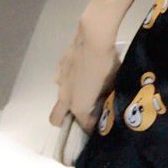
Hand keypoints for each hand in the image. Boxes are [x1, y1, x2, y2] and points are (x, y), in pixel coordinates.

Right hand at [50, 19, 121, 134]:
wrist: (93, 39)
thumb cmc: (106, 65)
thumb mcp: (112, 84)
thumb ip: (107, 96)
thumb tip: (107, 100)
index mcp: (78, 106)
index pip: (84, 125)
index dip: (92, 128)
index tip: (101, 125)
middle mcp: (65, 97)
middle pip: (56, 119)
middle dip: (67, 121)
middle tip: (84, 114)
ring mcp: (59, 82)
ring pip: (59, 98)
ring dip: (69, 98)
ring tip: (86, 89)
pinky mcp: (59, 67)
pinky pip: (61, 80)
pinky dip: (69, 81)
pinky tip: (81, 72)